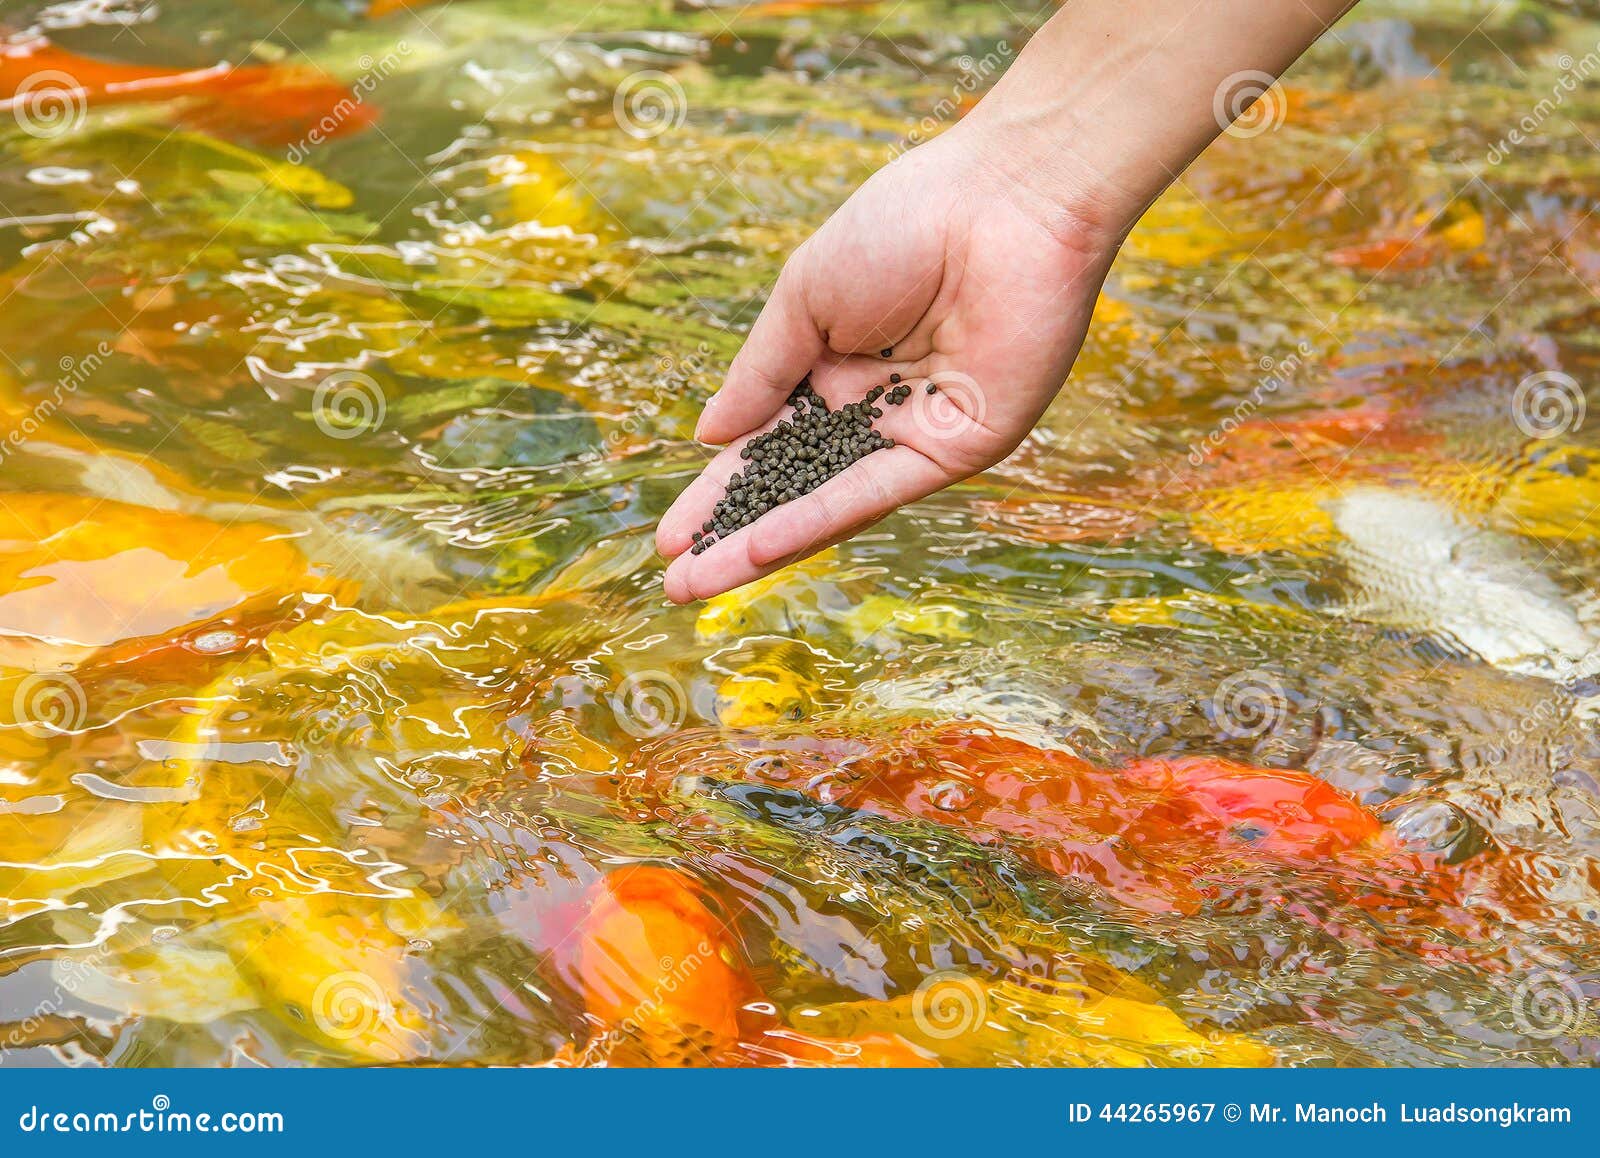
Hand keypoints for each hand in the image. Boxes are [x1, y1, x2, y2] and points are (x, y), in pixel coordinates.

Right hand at [655, 124, 1121, 602]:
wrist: (1005, 200)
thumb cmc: (906, 223)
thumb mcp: (805, 299)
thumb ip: (760, 374)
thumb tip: (707, 434)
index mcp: (836, 368)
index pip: (766, 444)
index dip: (719, 490)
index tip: (670, 534)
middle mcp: (875, 411)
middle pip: (792, 488)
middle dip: (732, 535)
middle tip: (676, 583)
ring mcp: (916, 435)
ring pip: (827, 503)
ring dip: (763, 546)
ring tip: (698, 583)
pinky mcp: (959, 449)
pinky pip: (876, 492)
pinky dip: (816, 519)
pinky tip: (762, 546)